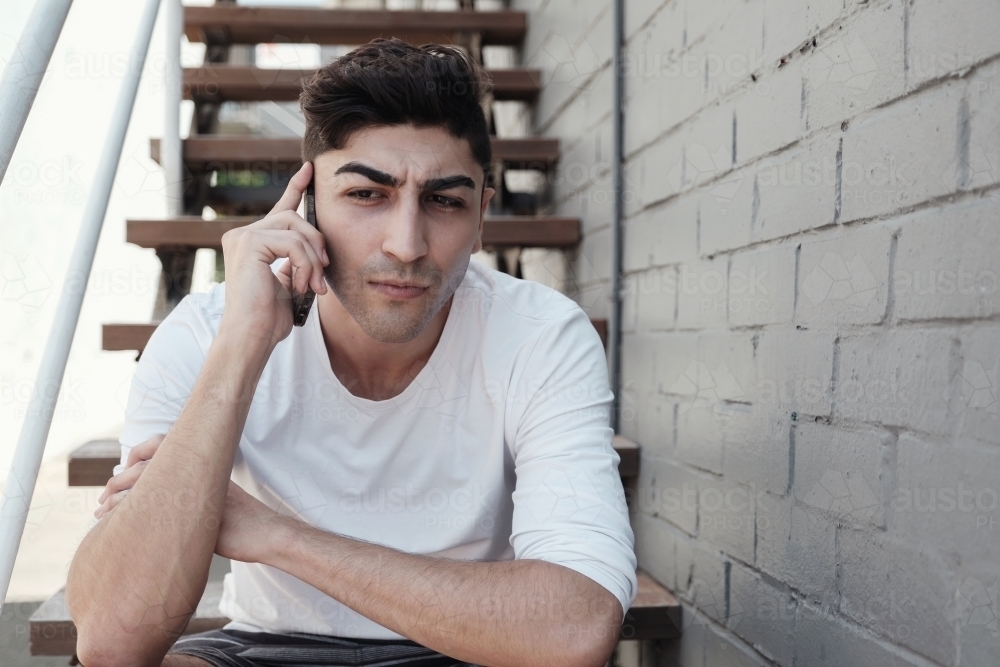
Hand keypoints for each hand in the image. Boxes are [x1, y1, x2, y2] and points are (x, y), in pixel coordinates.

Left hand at [94, 433, 283, 562]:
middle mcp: (193, 473)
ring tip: (102, 511)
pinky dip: (125, 513)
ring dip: (116, 497)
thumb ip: (194, 493)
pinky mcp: (188, 511)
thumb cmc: (243, 521)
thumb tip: (170, 500)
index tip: (122, 469)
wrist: (263, 533)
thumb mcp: (217, 498)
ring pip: (142, 486)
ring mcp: (190, 491)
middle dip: (119, 479)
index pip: (161, 446)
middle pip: (146, 466)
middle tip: (104, 496)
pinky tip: (113, 523)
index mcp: (200, 464)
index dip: (137, 454)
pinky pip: (147, 508)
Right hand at [218, 161, 328, 349]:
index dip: (296, 188)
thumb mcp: (289, 282)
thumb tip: (315, 248)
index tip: (309, 170)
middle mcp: (243, 234)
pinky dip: (305, 264)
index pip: (280, 208)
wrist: (252, 336)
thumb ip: (296, 260)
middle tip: (323, 273)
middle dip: (317, 243)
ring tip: (313, 285)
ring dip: (313, 258)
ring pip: (296, 228)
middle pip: (294, 217)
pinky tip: (302, 285)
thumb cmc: (269, 318)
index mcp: (252, 241)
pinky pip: (293, 243)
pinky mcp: (249, 243)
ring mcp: (243, 237)